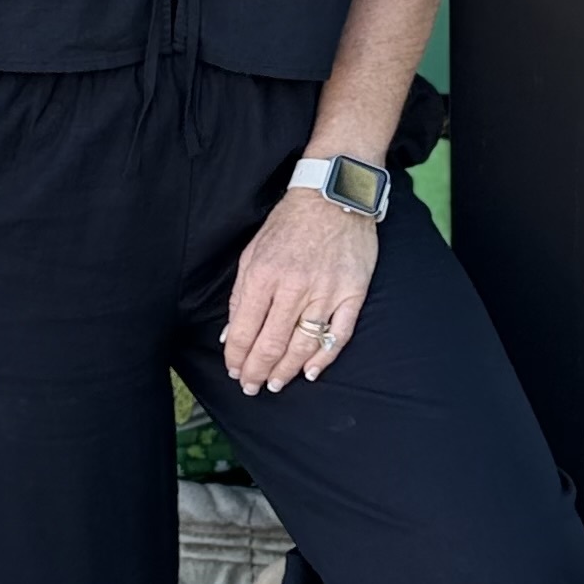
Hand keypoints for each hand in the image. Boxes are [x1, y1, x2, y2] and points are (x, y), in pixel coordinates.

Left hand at [222, 187, 379, 397]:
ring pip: (303, 345)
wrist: (335, 196)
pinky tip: (310, 372)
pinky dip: (324, 358)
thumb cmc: (290, 223)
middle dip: (257, 371)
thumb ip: (241, 294)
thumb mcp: (253, 252)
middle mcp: (294, 286)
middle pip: (272, 343)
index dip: (236, 357)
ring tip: (275, 384)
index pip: (244, 329)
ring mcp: (327, 291)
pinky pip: (338, 335)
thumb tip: (231, 334)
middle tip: (250, 386)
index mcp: (264, 274)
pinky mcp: (352, 293)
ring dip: (286, 371)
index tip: (234, 370)